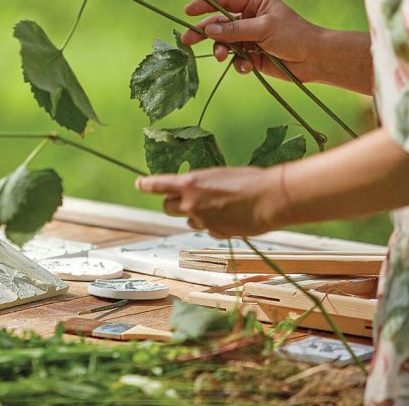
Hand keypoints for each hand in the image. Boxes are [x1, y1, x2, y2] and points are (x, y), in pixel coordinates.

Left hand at [135, 166, 285, 237]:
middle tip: (183, 200)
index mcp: (189, 183)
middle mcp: (190, 203)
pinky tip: (230, 217)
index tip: (139, 184)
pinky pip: (207, 229)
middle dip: (173, 204)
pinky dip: (214, 224)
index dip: (146, 185)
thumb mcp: (219, 175)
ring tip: (218, 206)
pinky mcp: (214, 233)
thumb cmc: (249, 180)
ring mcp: (201, 220)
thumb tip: (198, 191)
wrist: (269, 199)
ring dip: (196, 214)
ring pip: (188, 219)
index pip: (157, 184)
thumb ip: (202, 184)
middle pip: (167, 207)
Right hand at [182, 0, 325, 81]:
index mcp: (255, 4)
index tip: (187, 12)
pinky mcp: (253, 56)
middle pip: (219, 23)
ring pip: (225, 43)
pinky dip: (238, 64)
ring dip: (222, 51)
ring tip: (224, 58)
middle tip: (186, 40)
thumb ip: (234, 29)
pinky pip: (236, 59)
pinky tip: (247, 67)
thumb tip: (209, 29)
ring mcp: (250, 38)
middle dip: (204, 32)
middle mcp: (250, 19)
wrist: (315, 59)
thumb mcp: (263, 28)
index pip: (225, 1)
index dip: (205, 5)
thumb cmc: (294, 36)